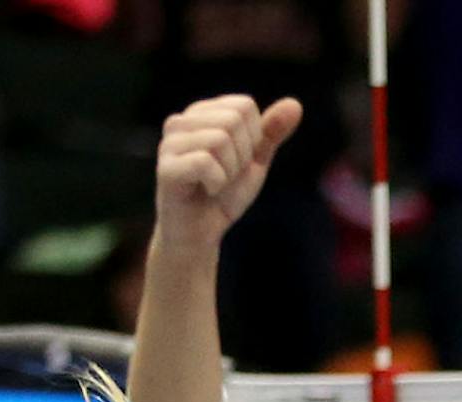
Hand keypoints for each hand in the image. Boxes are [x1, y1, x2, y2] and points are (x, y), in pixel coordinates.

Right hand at [155, 94, 301, 252]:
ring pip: (220, 139)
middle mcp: (181, 121)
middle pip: (233, 120)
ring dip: (230, 172)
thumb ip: (271, 133)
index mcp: (201, 114)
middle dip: (242, 156)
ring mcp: (170, 143)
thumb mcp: (254, 163)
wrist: (200, 236)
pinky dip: (217, 184)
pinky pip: (206, 163)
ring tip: (215, 185)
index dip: (253, 140)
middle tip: (226, 177)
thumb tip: (295, 104)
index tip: (238, 162)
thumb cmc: (223, 197)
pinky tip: (206, 192)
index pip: (244, 106)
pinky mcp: (166, 167)